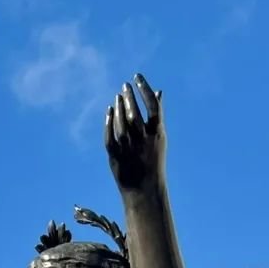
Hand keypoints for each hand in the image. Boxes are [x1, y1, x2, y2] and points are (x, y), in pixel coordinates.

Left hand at [105, 74, 164, 194]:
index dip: (144, 89)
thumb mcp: (160, 137)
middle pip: (134, 113)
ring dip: (118, 107)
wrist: (144, 189)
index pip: (152, 105)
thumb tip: (158, 91)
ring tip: (118, 96)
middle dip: (129, 97)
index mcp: (157, 134)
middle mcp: (142, 140)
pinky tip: (109, 111)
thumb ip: (157, 114)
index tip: (138, 78)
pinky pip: (110, 135)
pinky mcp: (115, 156)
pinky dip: (108, 122)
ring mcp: (128, 148)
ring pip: (121, 123)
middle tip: (125, 85)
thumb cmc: (153, 160)